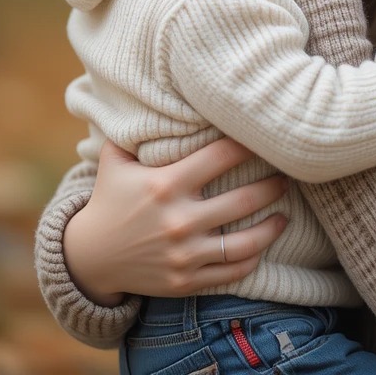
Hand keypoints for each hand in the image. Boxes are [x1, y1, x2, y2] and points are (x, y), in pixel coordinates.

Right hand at [63, 139, 289, 303]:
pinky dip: (253, 258)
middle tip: (287, 175)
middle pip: (244, 199)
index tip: (267, 137)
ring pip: (245, 243)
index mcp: (166, 184)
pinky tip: (262, 244)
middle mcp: (179, 220)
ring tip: (285, 214)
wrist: (88, 258)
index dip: (249, 144)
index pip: (222, 156)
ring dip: (272, 227)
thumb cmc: (109, 200)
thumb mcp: (115, 161)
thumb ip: (135, 130)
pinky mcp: (185, 281)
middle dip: (273, 186)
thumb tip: (152, 94)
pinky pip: (231, 272)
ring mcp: (184, 254)